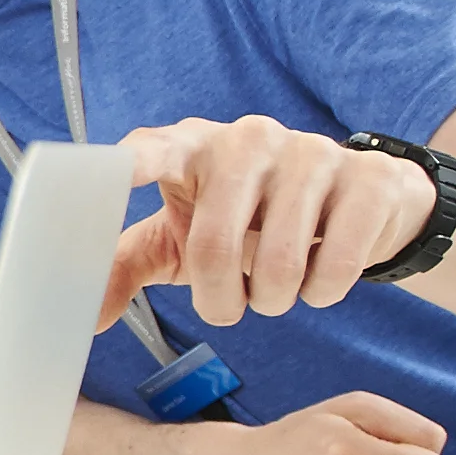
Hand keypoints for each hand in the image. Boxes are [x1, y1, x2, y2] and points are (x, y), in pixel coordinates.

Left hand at [106, 115, 439, 332]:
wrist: (356, 203)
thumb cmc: (249, 221)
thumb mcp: (182, 238)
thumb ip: (129, 266)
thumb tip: (88, 315)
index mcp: (192, 146)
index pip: (153, 149)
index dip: (132, 164)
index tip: (116, 174)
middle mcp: (249, 139)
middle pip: (215, 248)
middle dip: (219, 301)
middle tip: (231, 305)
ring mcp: (311, 154)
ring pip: (278, 269)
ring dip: (272, 300)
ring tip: (276, 285)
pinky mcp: (368, 180)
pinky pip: (334, 268)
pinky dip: (321, 292)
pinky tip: (320, 273)